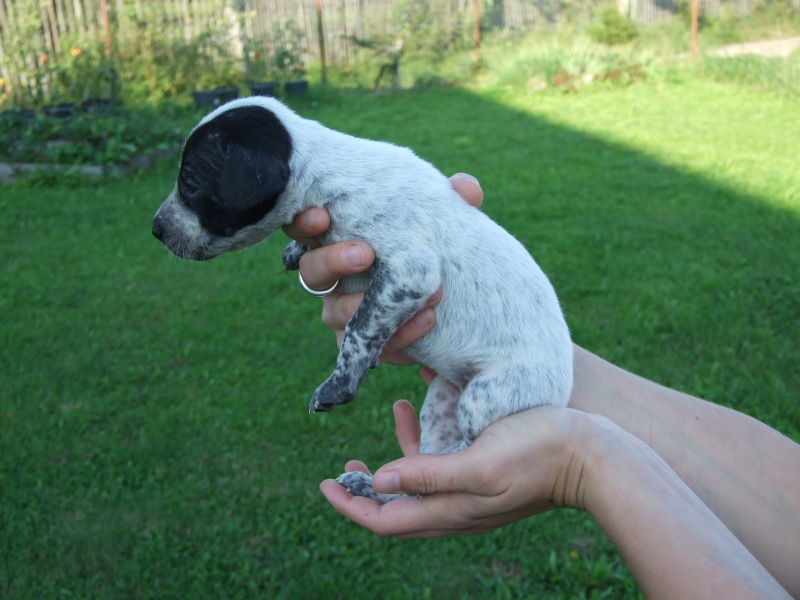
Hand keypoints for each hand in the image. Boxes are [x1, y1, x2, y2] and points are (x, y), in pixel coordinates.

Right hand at [282, 173, 483, 364]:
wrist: (445, 296)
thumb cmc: (425, 248)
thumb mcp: (437, 220)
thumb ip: (449, 200)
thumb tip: (465, 188)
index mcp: (336, 238)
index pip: (305, 226)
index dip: (305, 221)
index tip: (322, 215)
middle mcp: (329, 277)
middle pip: (311, 270)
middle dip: (333, 261)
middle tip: (365, 254)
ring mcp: (339, 312)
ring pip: (334, 313)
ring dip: (368, 304)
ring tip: (414, 294)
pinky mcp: (359, 342)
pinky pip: (366, 345)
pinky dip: (399, 335)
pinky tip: (428, 319)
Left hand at [319, 400, 596, 538]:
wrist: (593, 456)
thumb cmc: (538, 454)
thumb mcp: (480, 463)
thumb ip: (429, 475)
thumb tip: (377, 482)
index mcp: (449, 510)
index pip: (385, 519)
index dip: (351, 505)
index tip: (325, 484)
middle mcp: (456, 508)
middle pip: (396, 507)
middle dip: (365, 488)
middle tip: (344, 465)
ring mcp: (472, 494)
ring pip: (419, 482)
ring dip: (396, 457)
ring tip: (394, 413)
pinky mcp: (487, 474)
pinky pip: (444, 464)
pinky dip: (427, 441)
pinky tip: (423, 408)